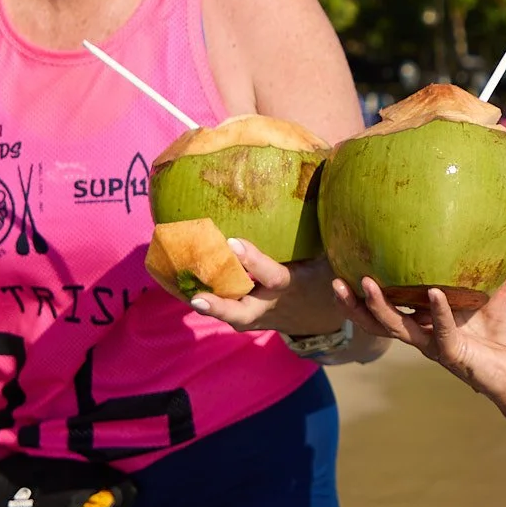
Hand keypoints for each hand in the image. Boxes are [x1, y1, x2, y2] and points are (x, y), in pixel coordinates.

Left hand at [190, 238, 341, 335]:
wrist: (322, 317)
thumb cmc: (321, 274)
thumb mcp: (324, 256)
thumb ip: (313, 233)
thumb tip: (311, 186)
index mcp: (293, 284)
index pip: (274, 276)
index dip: (254, 262)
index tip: (232, 243)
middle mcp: (272, 304)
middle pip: (244, 313)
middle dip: (221, 307)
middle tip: (198, 299)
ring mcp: (258, 316)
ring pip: (231, 316)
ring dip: (206, 305)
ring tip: (181, 291)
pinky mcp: (247, 319)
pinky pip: (226, 312)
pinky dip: (205, 301)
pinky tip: (181, 287)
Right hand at [334, 223, 505, 404]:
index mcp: (428, 313)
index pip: (389, 299)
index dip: (366, 286)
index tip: (347, 260)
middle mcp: (424, 329)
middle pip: (376, 318)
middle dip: (353, 302)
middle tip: (335, 279)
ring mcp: (434, 343)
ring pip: (394, 328)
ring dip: (377, 307)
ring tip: (366, 283)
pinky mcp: (452, 355)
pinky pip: (440, 332)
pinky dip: (438, 311)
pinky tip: (435, 292)